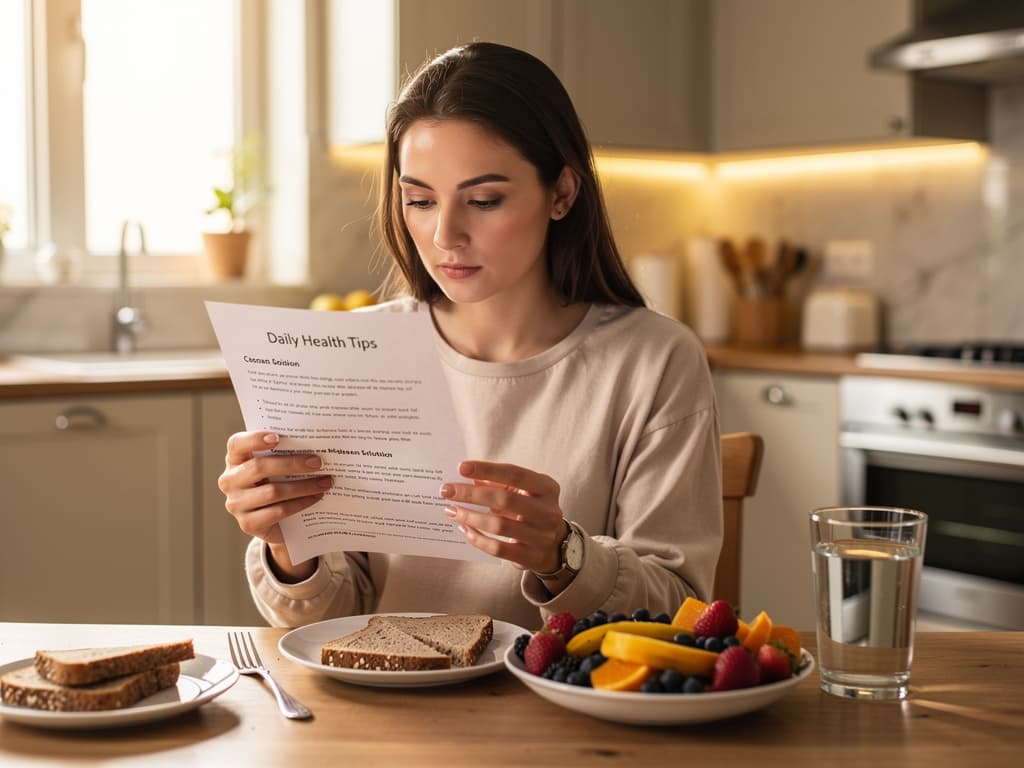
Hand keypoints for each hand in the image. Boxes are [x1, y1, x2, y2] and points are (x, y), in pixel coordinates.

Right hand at [218, 430, 332, 580]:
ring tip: (325, 482)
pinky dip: (301, 503)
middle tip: (318, 462)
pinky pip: (279, 511)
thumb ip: (285, 452)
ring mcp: (236, 504)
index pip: (237, 444)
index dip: (254, 439)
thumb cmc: (277, 482)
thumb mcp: (276, 466)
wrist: (276, 521)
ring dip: (303, 486)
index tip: (278, 437)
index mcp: (235, 459)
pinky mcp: (248, 524)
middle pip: (259, 468)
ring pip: (272, 492)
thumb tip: (315, 444)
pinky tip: (316, 498)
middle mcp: (230, 481)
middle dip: (292, 463)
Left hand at [440, 461, 568, 574]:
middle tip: (447, 491)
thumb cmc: (532, 511)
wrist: (555, 545)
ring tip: (451, 510)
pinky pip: (498, 548)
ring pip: (499, 525)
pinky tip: (464, 529)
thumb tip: (467, 478)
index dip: (487, 470)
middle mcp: (548, 511)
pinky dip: (477, 538)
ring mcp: (542, 536)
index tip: (461, 468)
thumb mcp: (523, 493)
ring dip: (470, 516)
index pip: (515, 474)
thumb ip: (499, 484)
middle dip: (472, 494)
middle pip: (505, 499)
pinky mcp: (531, 557)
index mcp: (547, 488)